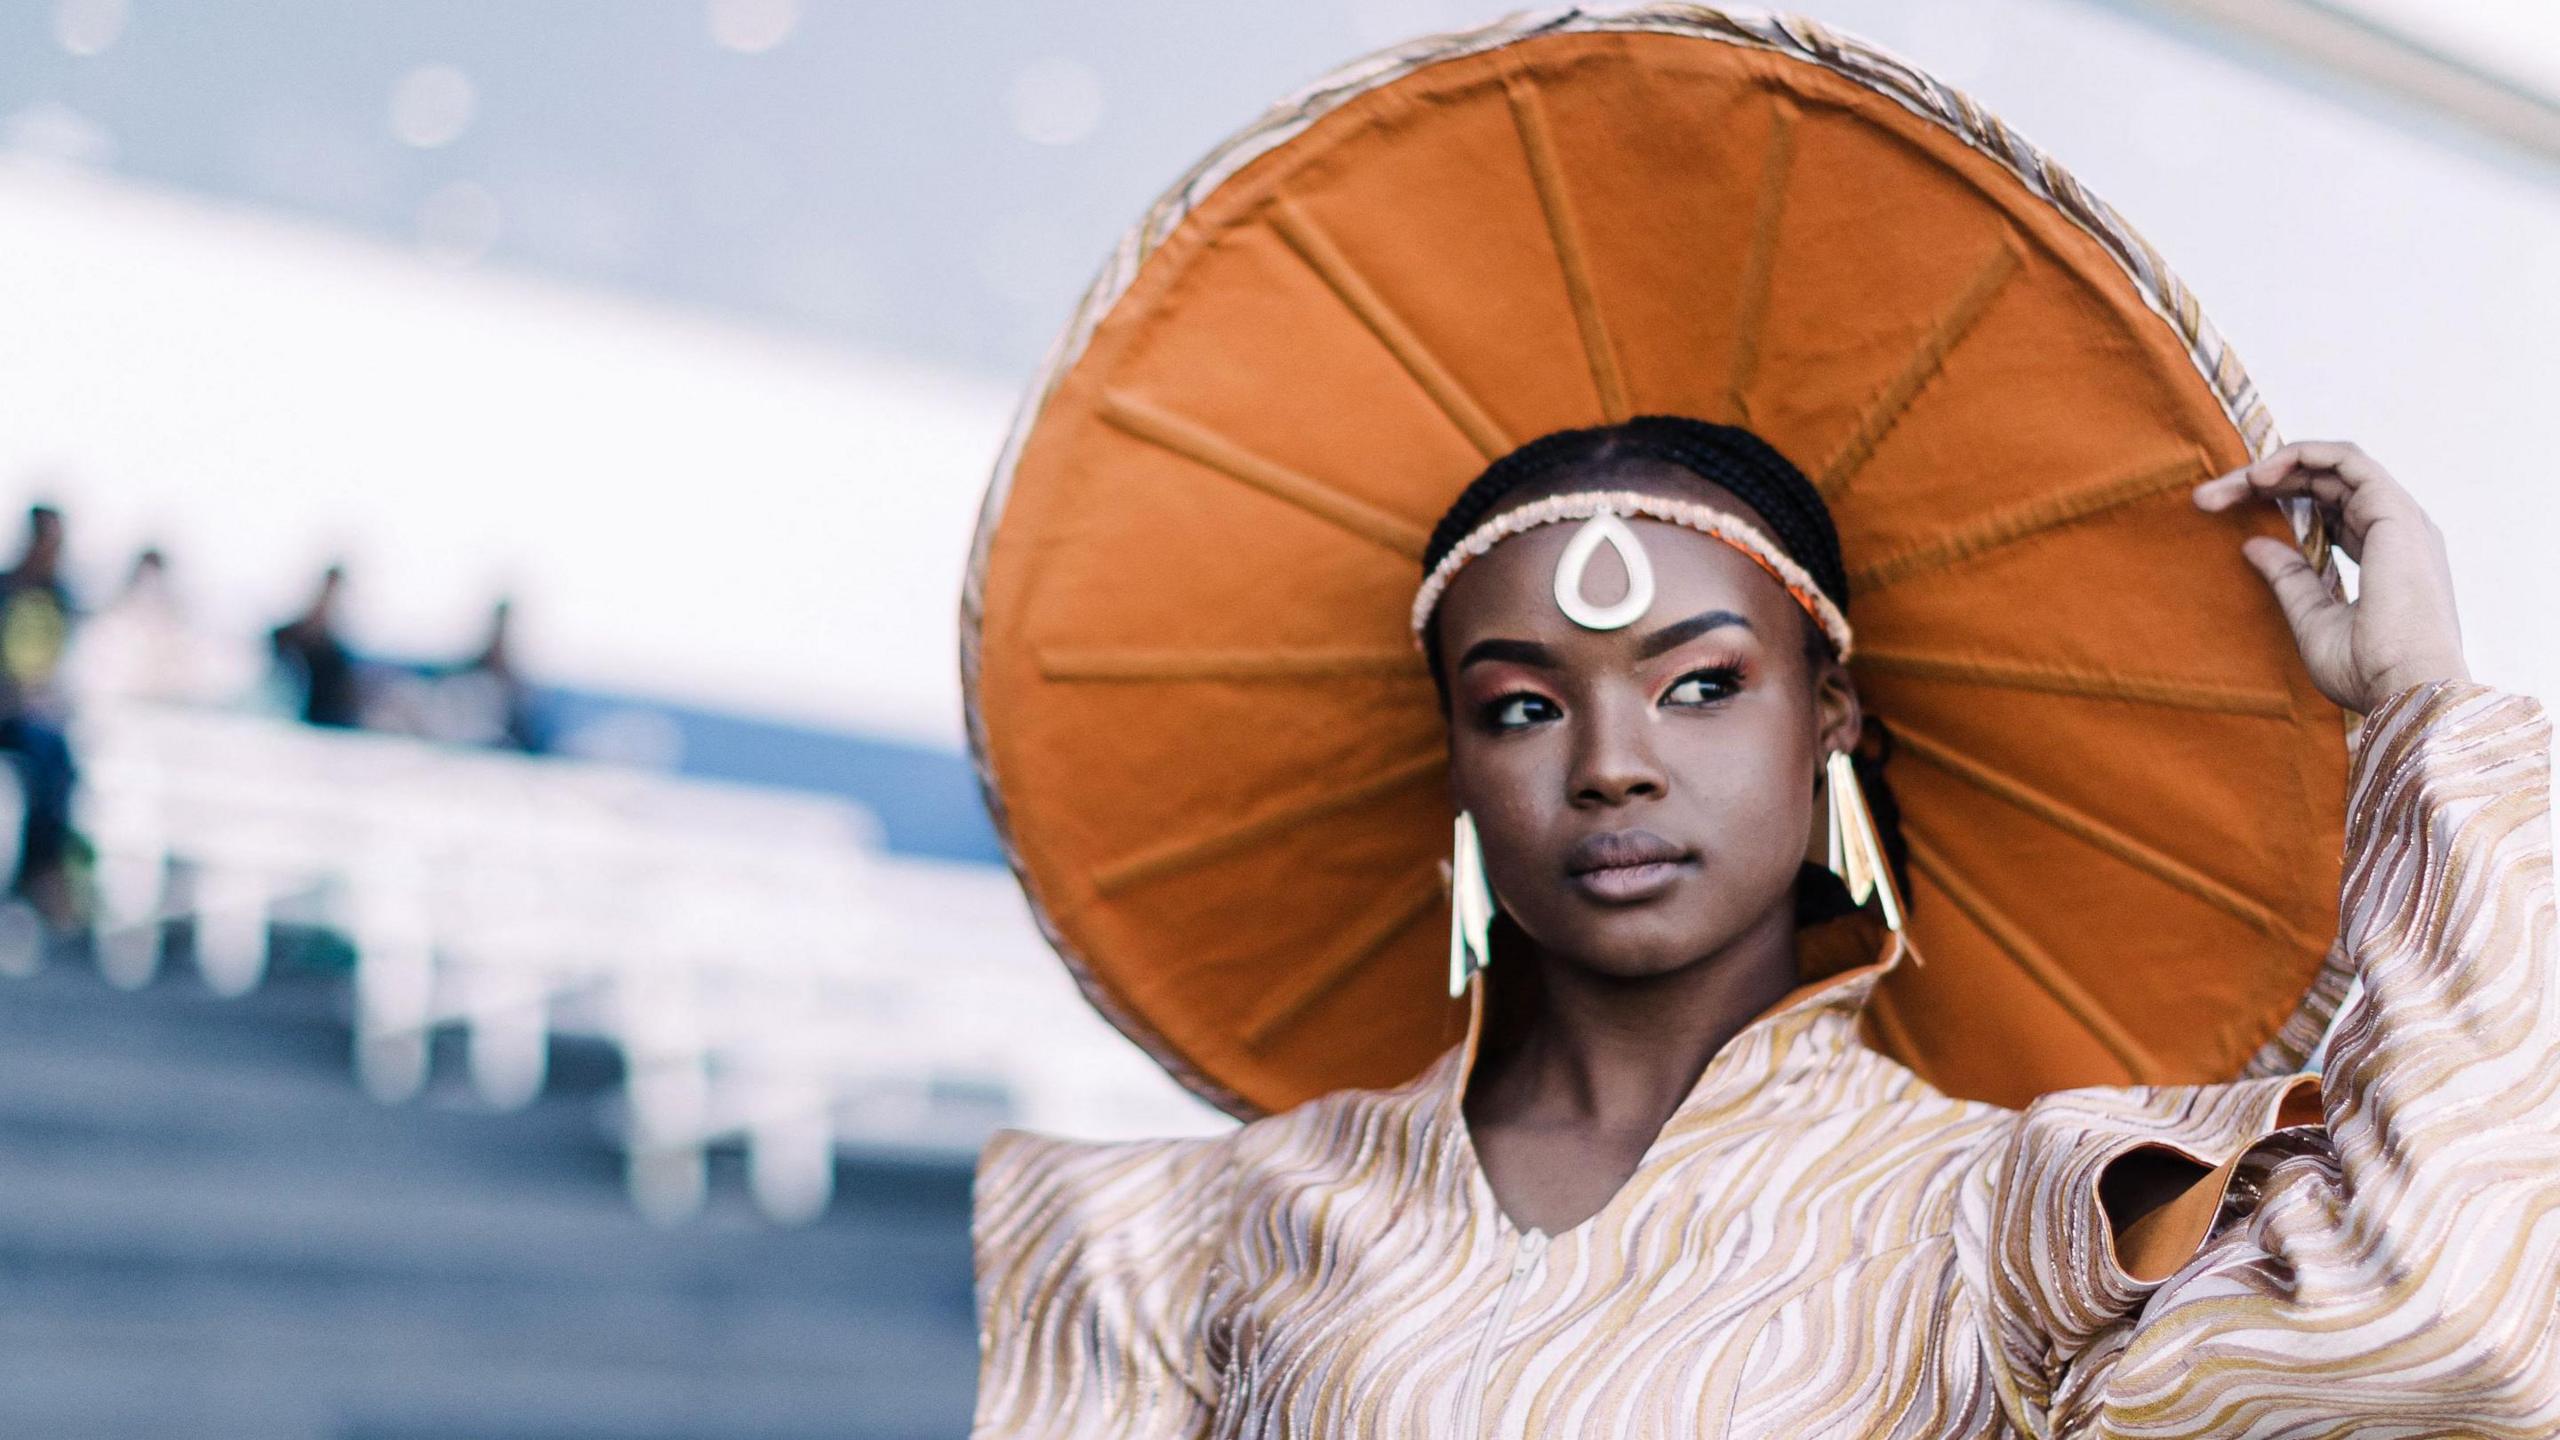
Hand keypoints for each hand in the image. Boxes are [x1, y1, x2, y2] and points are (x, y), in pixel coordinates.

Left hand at [2192, 440, 2467, 712]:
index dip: (2275, 501)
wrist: (2404, 688)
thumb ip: (2289, 578)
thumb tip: (2254, 545)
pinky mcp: (2394, 511)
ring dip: (2274, 466)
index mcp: (2385, 554)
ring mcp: (2399, 518)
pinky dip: (2301, 456)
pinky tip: (2259, 477)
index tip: (2217, 511)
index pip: (2327, 508)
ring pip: (2330, 466)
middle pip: (2323, 483)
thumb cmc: (2367, 669)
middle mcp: (2396, 530)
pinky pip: (2346, 459)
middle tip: (2206, 499)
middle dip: (2262, 482)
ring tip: (2227, 486)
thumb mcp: (2312, 618)